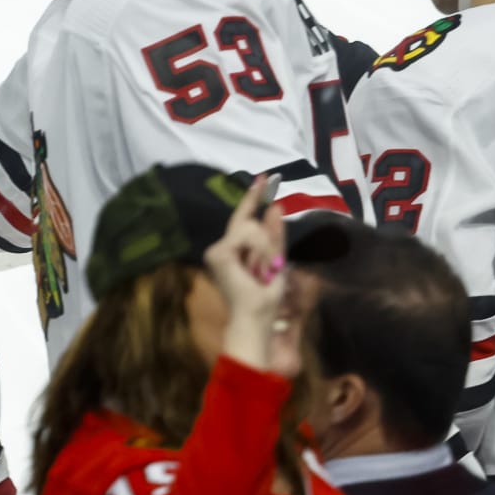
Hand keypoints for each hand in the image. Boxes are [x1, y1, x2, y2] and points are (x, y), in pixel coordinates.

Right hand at [202, 175, 288, 371]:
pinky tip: (256, 268)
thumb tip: (275, 206)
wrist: (255, 316)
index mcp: (235, 249)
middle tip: (268, 268)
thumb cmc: (265, 297)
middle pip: (250, 222)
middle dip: (267, 242)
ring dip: (265, 249)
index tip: (263, 178)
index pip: (244, 218)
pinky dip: (259, 252)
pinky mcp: (218, 253)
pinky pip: (247, 237)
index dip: (253, 198)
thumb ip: (275, 234)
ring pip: (250, 228)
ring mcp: (217, 250)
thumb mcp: (277, 260)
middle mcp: (222, 247)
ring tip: (263, 271)